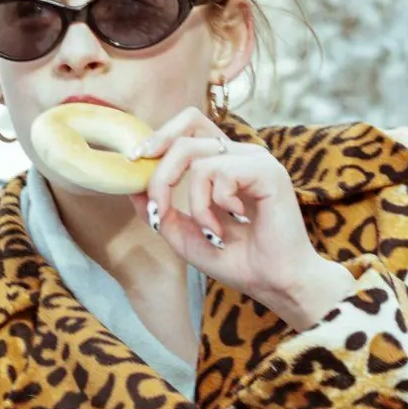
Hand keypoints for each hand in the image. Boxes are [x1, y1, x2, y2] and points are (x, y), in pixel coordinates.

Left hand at [128, 107, 354, 330]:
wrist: (275, 283)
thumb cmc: (238, 261)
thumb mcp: (186, 236)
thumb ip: (162, 210)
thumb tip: (132, 187)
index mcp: (224, 162)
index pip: (189, 125)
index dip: (159, 136)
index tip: (135, 162)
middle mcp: (240, 155)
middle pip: (186, 133)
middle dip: (162, 173)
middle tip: (161, 209)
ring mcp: (256, 160)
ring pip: (197, 158)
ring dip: (194, 203)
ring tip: (212, 231)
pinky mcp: (268, 171)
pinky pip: (219, 173)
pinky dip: (214, 205)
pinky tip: (235, 224)